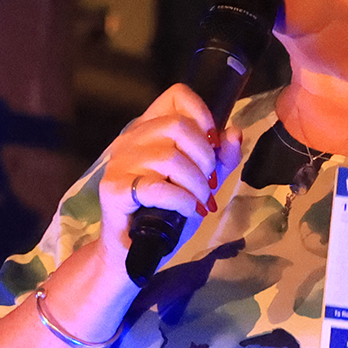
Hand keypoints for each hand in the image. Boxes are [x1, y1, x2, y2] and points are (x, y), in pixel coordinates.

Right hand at [99, 84, 244, 253]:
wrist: (134, 251)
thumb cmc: (166, 213)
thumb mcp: (201, 181)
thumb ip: (220, 158)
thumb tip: (233, 132)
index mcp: (151, 129)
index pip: (176, 95)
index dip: (201, 112)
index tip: (213, 141)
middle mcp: (131, 139)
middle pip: (177, 125)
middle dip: (204, 156)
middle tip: (207, 182)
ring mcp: (119, 162)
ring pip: (170, 157)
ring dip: (195, 183)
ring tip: (198, 201)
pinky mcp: (114, 188)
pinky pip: (157, 187)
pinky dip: (182, 200)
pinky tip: (187, 210)